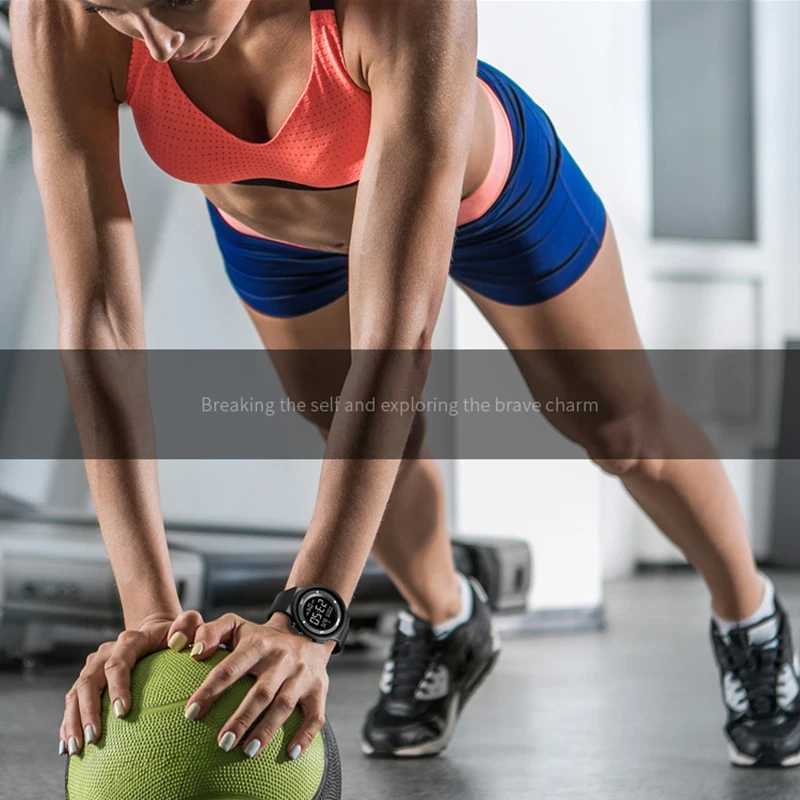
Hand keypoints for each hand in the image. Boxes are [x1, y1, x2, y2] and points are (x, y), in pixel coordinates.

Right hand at [58, 609, 203, 756]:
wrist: (156, 633)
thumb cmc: (178, 634)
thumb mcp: (190, 624)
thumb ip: (189, 625)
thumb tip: (177, 642)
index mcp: (130, 640)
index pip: (118, 662)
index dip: (117, 686)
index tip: (122, 712)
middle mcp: (106, 652)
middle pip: (89, 680)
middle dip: (88, 710)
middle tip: (94, 737)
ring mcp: (94, 666)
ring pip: (75, 692)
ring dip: (73, 720)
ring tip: (77, 748)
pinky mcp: (87, 681)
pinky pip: (72, 702)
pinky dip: (67, 723)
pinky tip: (68, 746)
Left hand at [181, 611, 333, 760]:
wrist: (309, 627)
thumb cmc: (263, 636)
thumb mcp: (237, 625)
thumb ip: (211, 631)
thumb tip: (194, 652)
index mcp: (258, 644)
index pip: (231, 668)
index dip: (210, 690)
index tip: (191, 713)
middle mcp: (282, 658)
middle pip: (261, 692)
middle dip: (242, 718)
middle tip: (223, 742)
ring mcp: (302, 674)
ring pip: (285, 705)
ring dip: (267, 730)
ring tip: (248, 751)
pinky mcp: (319, 688)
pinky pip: (315, 715)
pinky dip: (305, 735)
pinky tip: (291, 753)